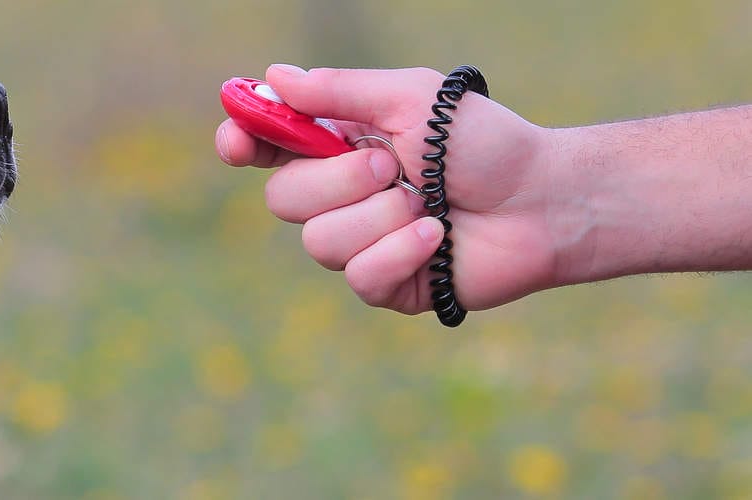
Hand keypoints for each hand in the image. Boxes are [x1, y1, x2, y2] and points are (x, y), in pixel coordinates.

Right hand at [216, 65, 563, 313]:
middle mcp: (341, 196)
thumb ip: (340, 90)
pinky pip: (360, 276)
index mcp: (339, 145)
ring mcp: (360, 243)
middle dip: (336, 180)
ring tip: (429, 204)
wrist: (545, 200)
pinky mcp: (386, 284)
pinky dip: (402, 250)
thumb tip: (275, 76)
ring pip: (319, 241)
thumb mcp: (411, 99)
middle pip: (282, 199)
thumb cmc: (486, 143)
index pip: (267, 147)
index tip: (238, 141)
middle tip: (390, 165)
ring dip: (380, 216)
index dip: (243, 143)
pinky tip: (439, 236)